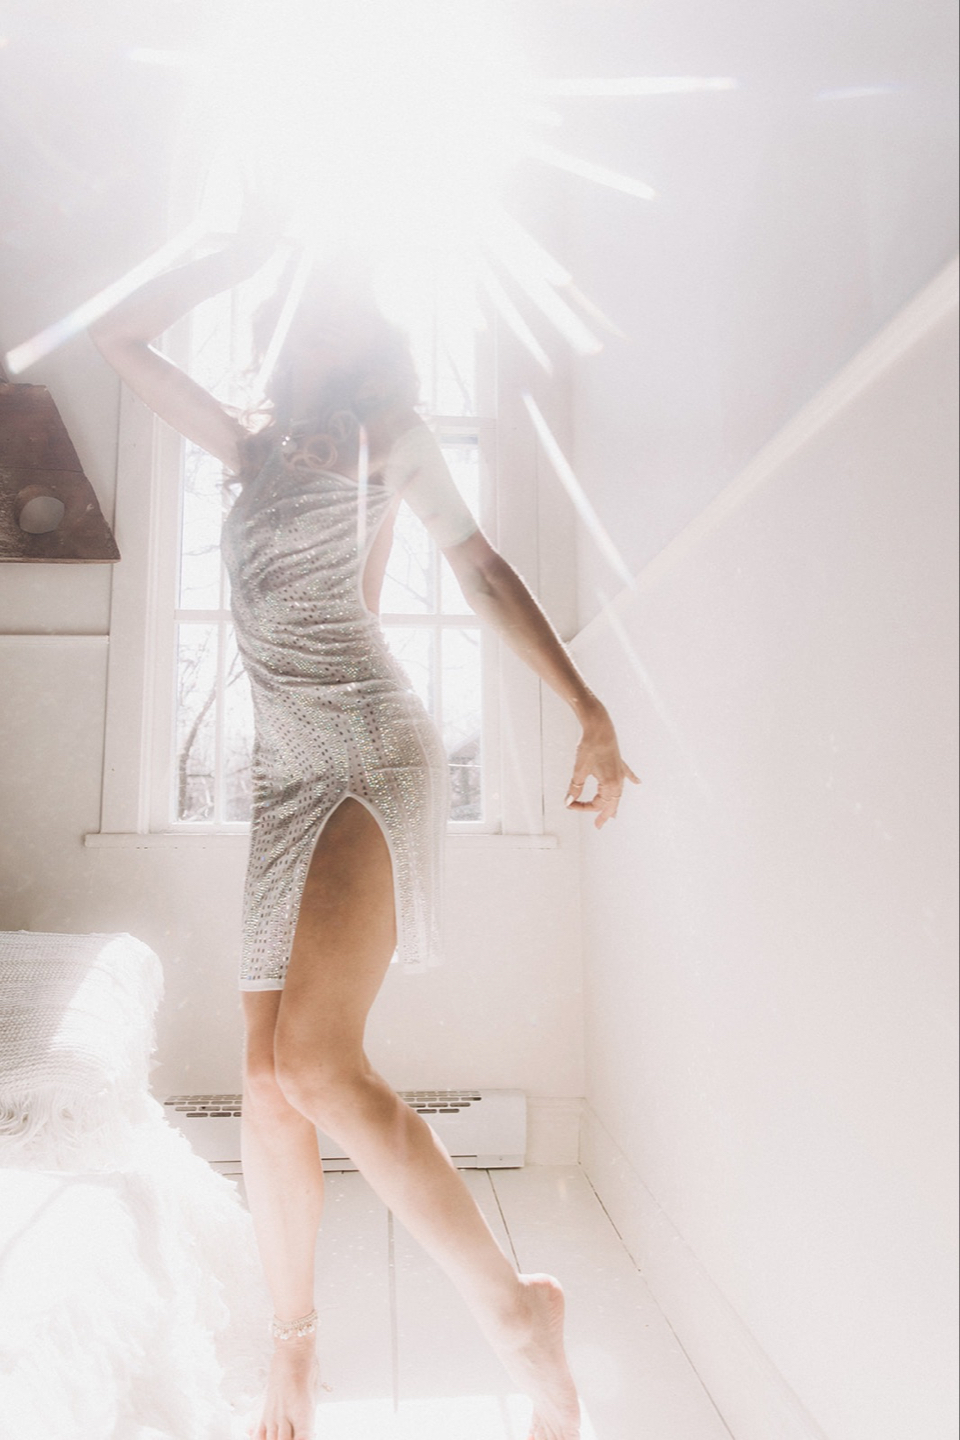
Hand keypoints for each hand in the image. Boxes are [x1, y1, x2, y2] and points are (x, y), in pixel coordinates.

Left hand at [565, 710, 640, 829]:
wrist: (599, 726)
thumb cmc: (590, 746)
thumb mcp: (580, 769)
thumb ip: (575, 788)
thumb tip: (568, 801)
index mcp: (610, 784)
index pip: (597, 804)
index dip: (583, 807)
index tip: (570, 805)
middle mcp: (618, 780)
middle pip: (611, 803)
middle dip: (603, 814)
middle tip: (599, 825)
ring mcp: (620, 771)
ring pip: (618, 793)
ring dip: (614, 803)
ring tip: (614, 814)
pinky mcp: (618, 762)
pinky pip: (626, 775)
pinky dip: (631, 779)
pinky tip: (637, 782)